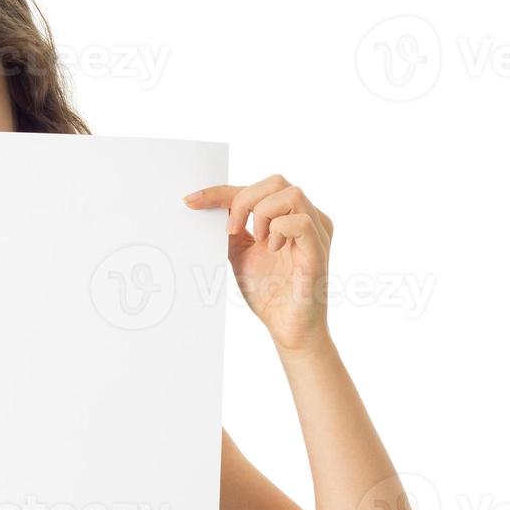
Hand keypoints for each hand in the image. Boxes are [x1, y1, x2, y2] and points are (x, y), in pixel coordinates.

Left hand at [185, 175, 332, 353]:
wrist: (287, 328)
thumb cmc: (270, 292)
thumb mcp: (240, 253)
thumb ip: (231, 229)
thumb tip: (205, 206)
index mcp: (289, 216)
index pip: (257, 188)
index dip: (222, 191)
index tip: (191, 201)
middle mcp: (307, 219)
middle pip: (276, 181)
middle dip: (245, 200)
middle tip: (231, 230)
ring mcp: (316, 233)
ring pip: (291, 194)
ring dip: (263, 214)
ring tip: (257, 240)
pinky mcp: (318, 251)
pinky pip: (301, 222)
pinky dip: (278, 230)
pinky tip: (271, 249)